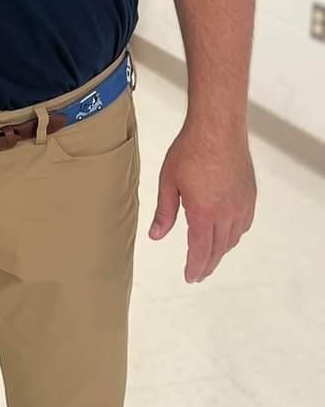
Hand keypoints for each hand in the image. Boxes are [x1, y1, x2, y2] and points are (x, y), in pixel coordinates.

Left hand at [148, 121, 256, 281]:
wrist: (218, 128)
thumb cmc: (190, 150)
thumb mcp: (168, 182)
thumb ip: (164, 212)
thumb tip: (156, 236)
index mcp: (204, 212)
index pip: (200, 250)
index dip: (194, 267)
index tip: (190, 277)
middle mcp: (226, 213)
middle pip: (218, 249)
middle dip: (207, 264)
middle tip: (198, 274)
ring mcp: (241, 204)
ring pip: (233, 238)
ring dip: (221, 251)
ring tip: (210, 256)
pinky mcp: (249, 195)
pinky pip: (244, 223)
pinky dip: (234, 234)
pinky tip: (227, 234)